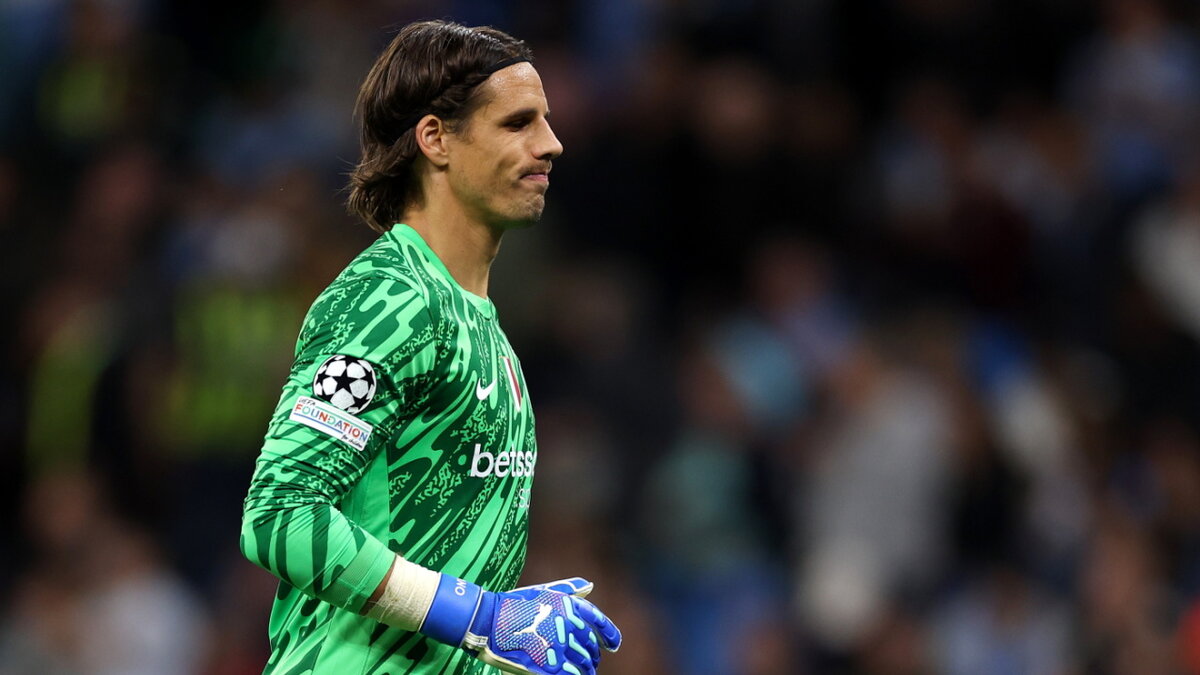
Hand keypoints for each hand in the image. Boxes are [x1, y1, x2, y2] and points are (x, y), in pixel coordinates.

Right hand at [420, 576, 621, 674]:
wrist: (490, 618)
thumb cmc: (516, 604)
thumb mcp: (545, 591)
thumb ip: (569, 589)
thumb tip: (590, 586)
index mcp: (569, 605)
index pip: (598, 621)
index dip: (610, 634)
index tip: (613, 645)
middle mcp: (568, 623)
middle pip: (590, 646)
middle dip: (593, 657)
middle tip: (591, 663)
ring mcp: (558, 643)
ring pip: (583, 663)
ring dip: (586, 670)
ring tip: (585, 674)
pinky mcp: (548, 662)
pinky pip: (570, 674)